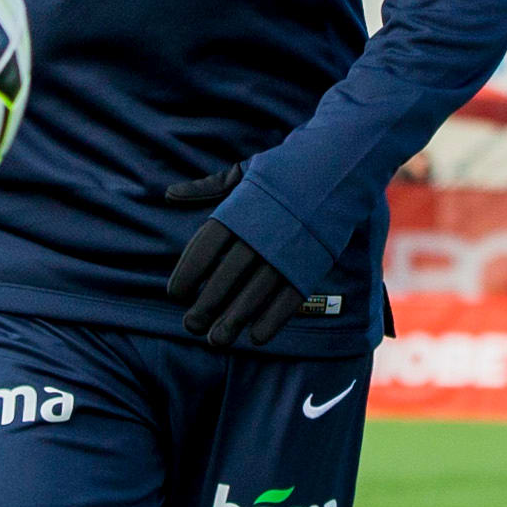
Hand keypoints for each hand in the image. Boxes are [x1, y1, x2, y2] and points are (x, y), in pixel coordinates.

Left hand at [156, 166, 314, 350]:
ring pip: (254, 294)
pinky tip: (255, 338)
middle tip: (191, 326)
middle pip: (224, 277)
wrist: (336, 165)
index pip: (202, 250)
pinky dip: (271, 320)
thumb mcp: (242, 173)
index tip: (175, 294)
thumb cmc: (283, 171)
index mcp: (238, 211)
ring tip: (217, 340)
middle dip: (205, 306)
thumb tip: (169, 194)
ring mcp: (286, 252)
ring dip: (233, 320)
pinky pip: (288, 299)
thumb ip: (207, 188)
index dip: (186, 274)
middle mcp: (259, 234)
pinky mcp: (310, 265)